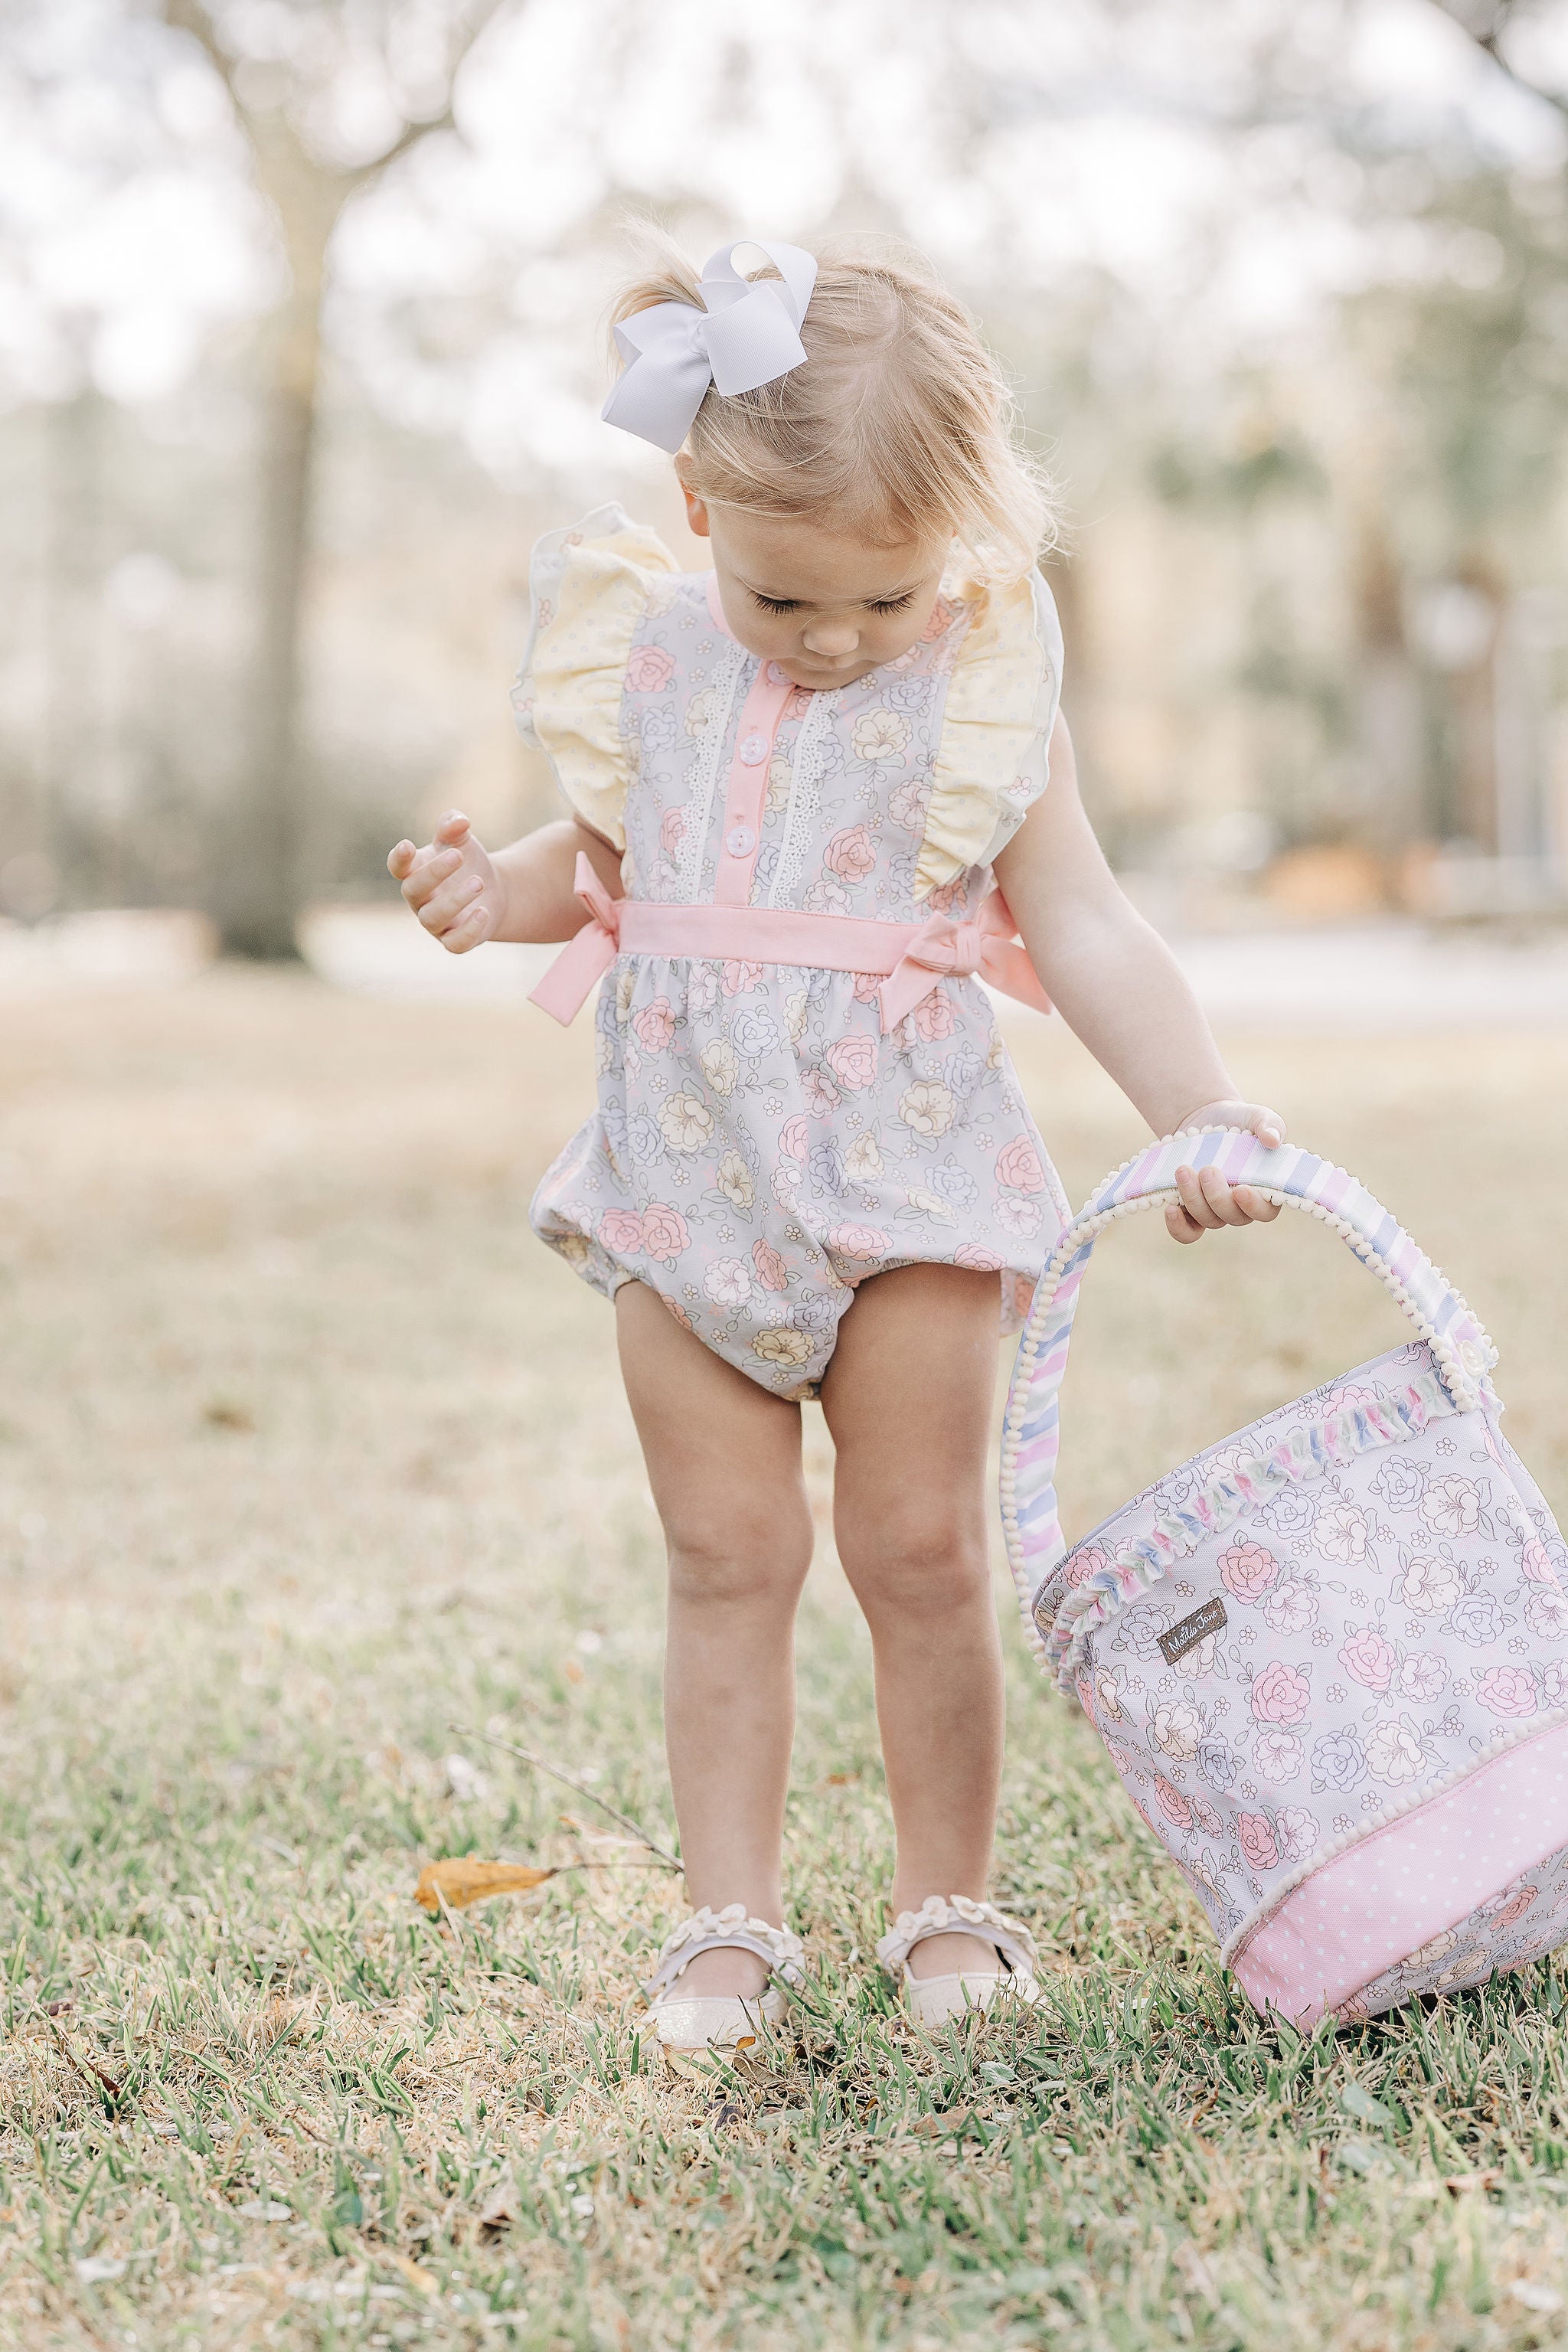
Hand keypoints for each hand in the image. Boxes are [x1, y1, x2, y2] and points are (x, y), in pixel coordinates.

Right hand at [387, 811, 504, 953]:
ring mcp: (435, 923)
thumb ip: (454, 826)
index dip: (399, 859)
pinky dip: (468, 930)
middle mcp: (420, 899)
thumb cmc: (467, 862)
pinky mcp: (454, 940)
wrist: (492, 890)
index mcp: (415, 872)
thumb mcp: (461, 839)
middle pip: (413, 890)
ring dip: (454, 900)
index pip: (398, 867)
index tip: (408, 846)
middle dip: (434, 873)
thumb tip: (460, 822)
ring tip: (479, 882)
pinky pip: (454, 944)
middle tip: (458, 855)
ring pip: (433, 917)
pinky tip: (484, 912)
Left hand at [1165, 1100, 1286, 1245]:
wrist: (1205, 1118)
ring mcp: (1215, 1209)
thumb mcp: (1257, 1116)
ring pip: (1208, 1220)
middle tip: (1207, 1170)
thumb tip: (1273, 1140)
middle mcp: (1241, 1205)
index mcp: (1264, 1189)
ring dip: (1194, 1199)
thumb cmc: (1239, 1120)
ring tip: (1183, 1170)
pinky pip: (1187, 1232)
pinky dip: (1178, 1227)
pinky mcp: (1192, 1209)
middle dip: (1218, 1197)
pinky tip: (1170, 1208)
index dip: (1254, 1206)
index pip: (1265, 1211)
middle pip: (1233, 1217)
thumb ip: (1270, 1125)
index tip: (1241, 1189)